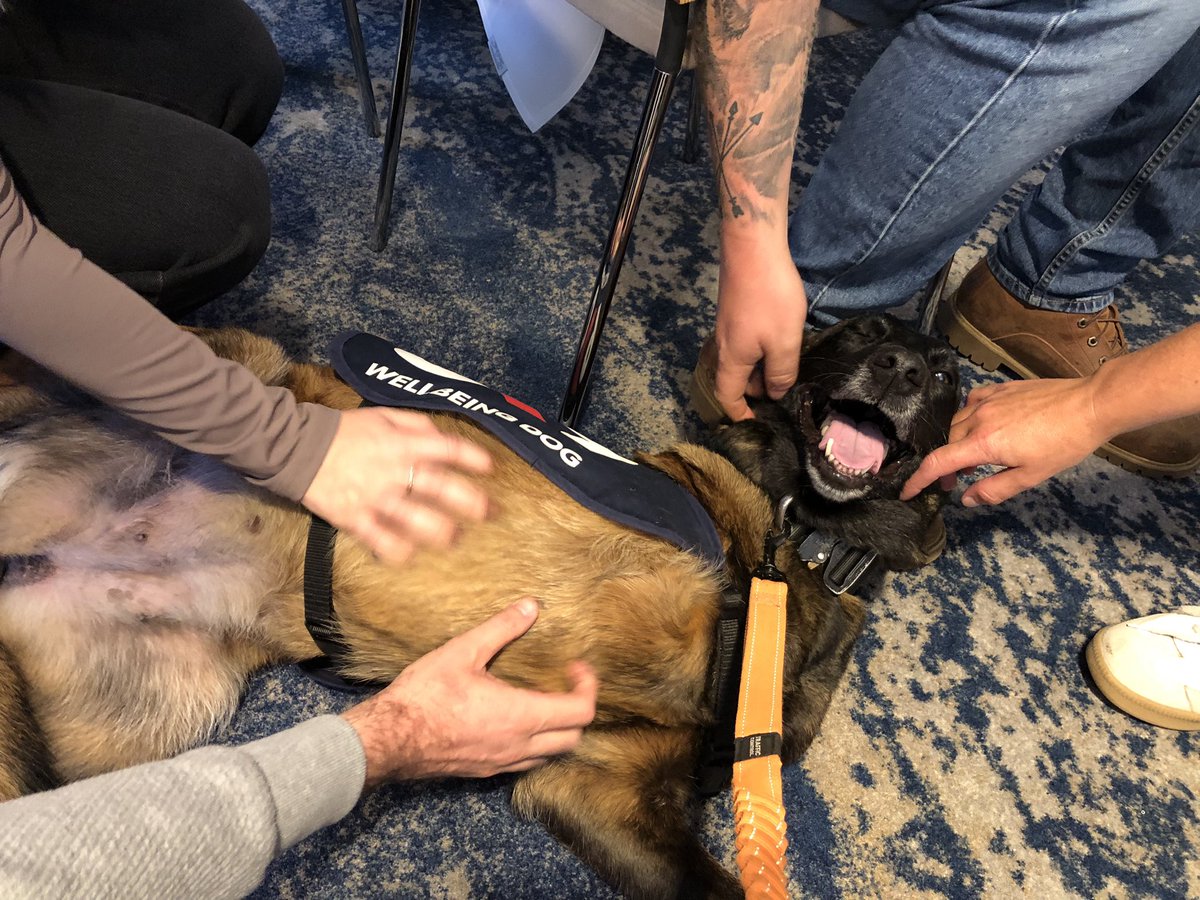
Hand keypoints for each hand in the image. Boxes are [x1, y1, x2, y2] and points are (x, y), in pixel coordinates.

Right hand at [301, 407, 491, 565]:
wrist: (297, 448)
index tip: (490, 468)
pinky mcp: (355, 518)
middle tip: (490, 513)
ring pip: (417, 520)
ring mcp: (375, 498)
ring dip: (442, 532)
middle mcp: (393, 471)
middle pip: (441, 489)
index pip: (447, 449)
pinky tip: (411, 557)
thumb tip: (441, 438)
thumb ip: (415, 425)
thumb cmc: (343, 430)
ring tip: (455, 539)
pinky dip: (398, 551)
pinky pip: (381, 541)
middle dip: (471, 502)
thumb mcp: (382, 416)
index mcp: (402, 444)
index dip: (472, 458)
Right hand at [341, 599, 597, 785]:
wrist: (388, 739)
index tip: (574, 667)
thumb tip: (531, 606)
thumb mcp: (463, 651)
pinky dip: (535, 745)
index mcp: (521, 716)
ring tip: (544, 701)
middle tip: (564, 683)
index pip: (581, 712)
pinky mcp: (485, 771)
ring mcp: (502, 763)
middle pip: (573, 738)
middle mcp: (518, 746)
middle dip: (578, 710)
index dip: (588, 687)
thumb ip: (501, 628)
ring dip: (558, 730)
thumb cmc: (424, 695)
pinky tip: (516, 722)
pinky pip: (525, 763)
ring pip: (550, 755)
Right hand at [713, 234, 807, 420]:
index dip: (738, 413)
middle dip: (753, 391)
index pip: (728, 396)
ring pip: (740, 359)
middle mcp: (725, 345)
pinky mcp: (735, 310)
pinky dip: (759, 351)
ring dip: (759, 369)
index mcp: (733, 359)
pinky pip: (744, 342)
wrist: (752, 248)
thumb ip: (782, 372)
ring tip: (784, 368)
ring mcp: (728, 326)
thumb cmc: (770, 298)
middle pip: (733, 378)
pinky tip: (779, 341)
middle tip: (781, 393)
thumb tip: (776, 393)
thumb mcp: (784, 341)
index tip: (754, 422)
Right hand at [900, 376, 1107, 505]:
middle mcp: (978, 418)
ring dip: (958, 442)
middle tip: (959, 481)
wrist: (1089, 405)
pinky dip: (969, 417)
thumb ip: (994, 489)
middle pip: (947, 443)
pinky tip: (982, 424)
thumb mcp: (1031, 476)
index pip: (938, 464)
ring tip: (974, 457)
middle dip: (946, 465)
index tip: (907, 492)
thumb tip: (966, 499)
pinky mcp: (1001, 388)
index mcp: (983, 443)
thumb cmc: (1064, 444)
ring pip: (957, 422)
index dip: (918, 480)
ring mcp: (988, 400)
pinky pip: (972, 402)